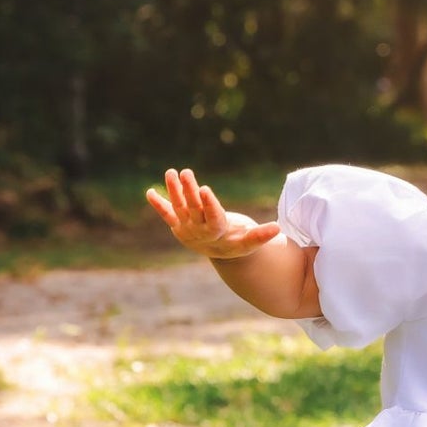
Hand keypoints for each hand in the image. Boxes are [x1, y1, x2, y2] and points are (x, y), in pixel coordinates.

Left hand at [146, 167, 279, 258]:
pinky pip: (167, 214)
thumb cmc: (237, 244)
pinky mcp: (177, 225)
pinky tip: (149, 192)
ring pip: (179, 208)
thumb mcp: (249, 241)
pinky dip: (158, 204)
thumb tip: (278, 228)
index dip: (208, 204)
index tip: (204, 189)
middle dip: (188, 191)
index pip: (212, 218)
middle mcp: (199, 231)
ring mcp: (186, 228)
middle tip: (184, 172)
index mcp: (217, 234)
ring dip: (173, 191)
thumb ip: (261, 235)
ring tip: (171, 172)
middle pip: (193, 209)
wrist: (219, 254)